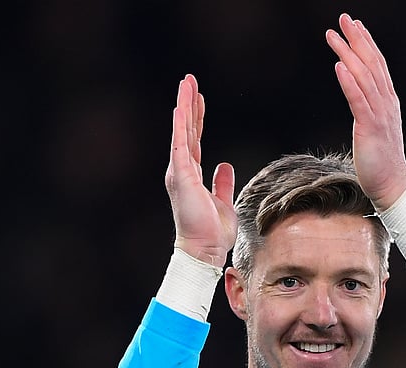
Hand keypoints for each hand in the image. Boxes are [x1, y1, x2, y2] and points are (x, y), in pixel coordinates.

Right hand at [164, 74, 236, 266]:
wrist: (205, 249)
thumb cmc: (212, 231)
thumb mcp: (223, 201)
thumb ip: (222, 182)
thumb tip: (224, 166)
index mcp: (192, 173)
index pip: (194, 138)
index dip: (196, 117)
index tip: (198, 97)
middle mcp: (183, 169)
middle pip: (186, 129)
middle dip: (188, 103)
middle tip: (189, 80)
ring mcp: (180, 171)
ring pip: (182, 131)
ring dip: (184, 107)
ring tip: (185, 84)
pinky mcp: (182, 176)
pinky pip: (181, 145)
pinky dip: (181, 126)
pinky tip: (182, 109)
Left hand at [326, 13, 405, 210]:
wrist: (392, 185)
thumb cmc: (381, 160)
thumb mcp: (375, 127)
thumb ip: (369, 108)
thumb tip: (358, 94)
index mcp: (388, 102)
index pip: (378, 65)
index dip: (366, 43)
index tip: (355, 25)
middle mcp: (386, 103)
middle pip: (371, 63)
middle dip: (357, 39)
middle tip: (344, 19)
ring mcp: (380, 114)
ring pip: (363, 77)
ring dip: (348, 53)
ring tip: (333, 36)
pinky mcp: (370, 128)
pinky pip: (358, 100)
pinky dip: (349, 81)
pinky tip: (339, 66)